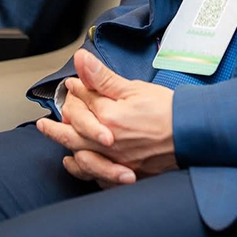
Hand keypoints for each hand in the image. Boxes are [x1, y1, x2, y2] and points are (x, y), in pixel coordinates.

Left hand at [36, 49, 177, 185]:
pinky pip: (95, 176)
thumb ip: (103, 78)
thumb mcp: (135, 88)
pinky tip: (78, 163)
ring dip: (64, 147)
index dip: (77, 91)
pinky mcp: (125, 174)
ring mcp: (114, 161)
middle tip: (44, 123)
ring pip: (79, 157)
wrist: (192, 135)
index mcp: (107, 119)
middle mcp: (106, 143)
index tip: (73, 85)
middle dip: (56, 126)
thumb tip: (81, 60)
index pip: (82, 103)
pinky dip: (83, 169)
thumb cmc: (168, 111)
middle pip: (72, 133)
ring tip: (56, 141)